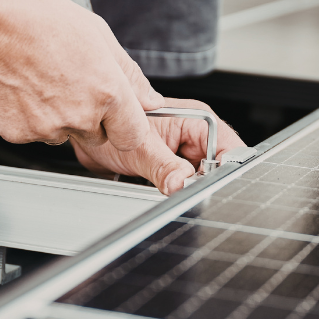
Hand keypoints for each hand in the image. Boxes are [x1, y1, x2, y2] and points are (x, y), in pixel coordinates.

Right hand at [0, 0, 162, 150]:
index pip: (134, 136)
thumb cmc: (38, 20)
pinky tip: (21, 88)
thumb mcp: (98, 34)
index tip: (121, 123)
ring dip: (57, 116)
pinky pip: (33, 134)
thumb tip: (150, 99)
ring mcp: (48, 129)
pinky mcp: (18, 135)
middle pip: (97, 136)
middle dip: (89, 118)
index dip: (126, 128)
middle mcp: (80, 116)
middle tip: (68, 84)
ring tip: (41, 79)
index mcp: (107, 92)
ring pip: (63, 134)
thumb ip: (129, 74)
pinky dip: (29, 117)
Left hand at [72, 98, 246, 194]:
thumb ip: (163, 166)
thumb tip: (183, 184)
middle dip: (200, 185)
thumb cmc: (110, 126)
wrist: (90, 138)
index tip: (208, 186)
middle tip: (176, 187)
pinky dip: (171, 195)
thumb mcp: (139, 148)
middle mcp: (193, 139)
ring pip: (199, 184)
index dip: (224, 170)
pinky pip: (182, 190)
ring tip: (157, 183)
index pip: (229, 149)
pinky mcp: (172, 172)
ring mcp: (183, 157)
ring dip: (182, 191)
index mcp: (196, 123)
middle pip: (216, 171)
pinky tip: (153, 188)